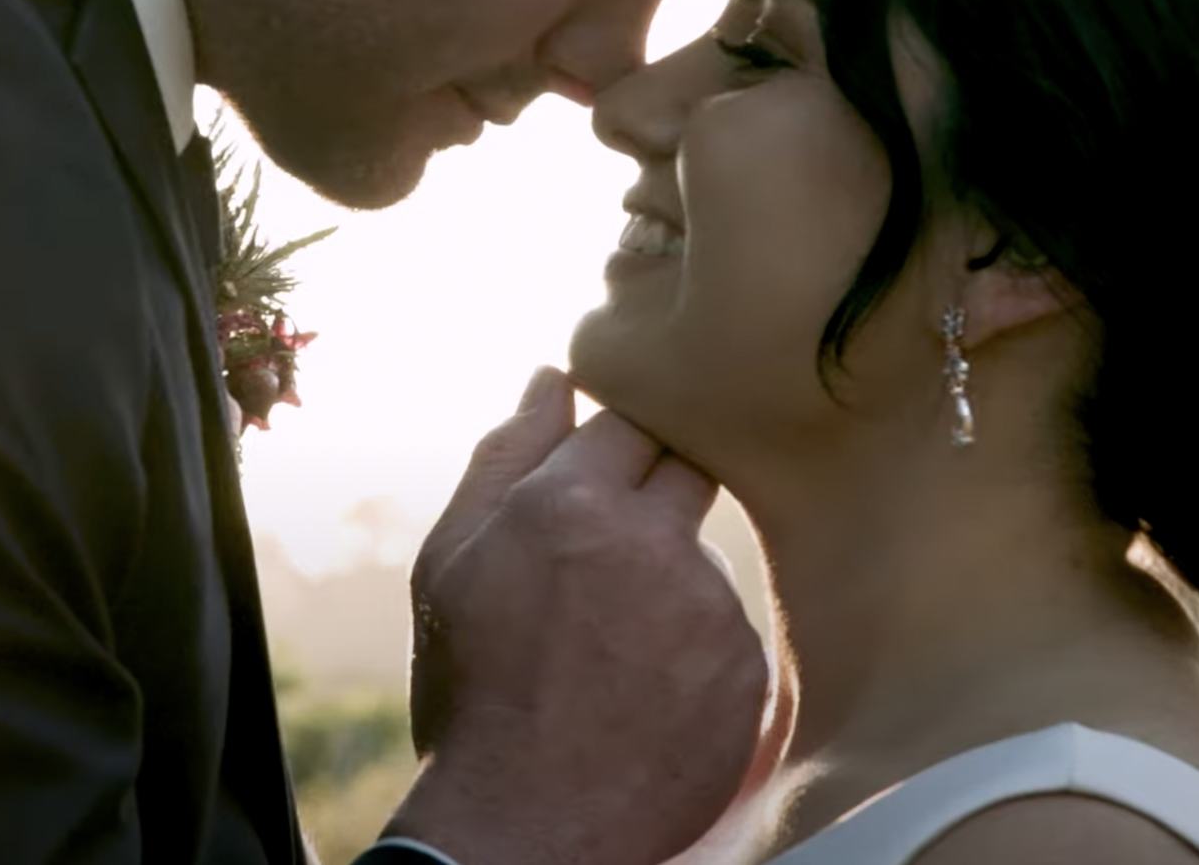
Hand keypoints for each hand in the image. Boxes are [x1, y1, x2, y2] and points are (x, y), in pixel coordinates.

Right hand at [386, 368, 767, 864]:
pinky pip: (729, 635)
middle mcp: (653, 541)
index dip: (610, 457)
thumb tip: (550, 378)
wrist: (525, 828)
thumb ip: (504, 458)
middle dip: (652, 499)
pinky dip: (694, 655)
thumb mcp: (450, 563)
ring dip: (669, 584)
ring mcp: (711, 609)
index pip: (629, 422)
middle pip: (687, 470)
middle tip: (602, 565)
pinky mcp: (747, 673)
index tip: (590, 494)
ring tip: (610, 654)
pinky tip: (645, 695)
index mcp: (570, 501)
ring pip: (703, 559)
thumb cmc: (472, 692)